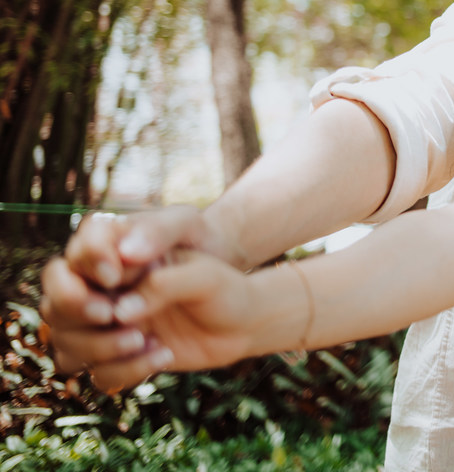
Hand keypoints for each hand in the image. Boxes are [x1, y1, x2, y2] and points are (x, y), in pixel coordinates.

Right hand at [61, 251, 259, 391]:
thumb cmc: (216, 266)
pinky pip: (97, 373)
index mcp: (113, 249)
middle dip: (77, 308)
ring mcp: (107, 325)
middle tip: (114, 314)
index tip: (116, 275)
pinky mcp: (118, 356)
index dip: (87, 264)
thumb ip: (158, 240)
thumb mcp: (194, 236)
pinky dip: (125, 370)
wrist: (243, 315)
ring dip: (98, 346)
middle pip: (55, 301)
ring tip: (143, 339)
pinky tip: (163, 354)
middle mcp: (100, 289)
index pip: (77, 253)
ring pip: (65, 341)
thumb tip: (124, 260)